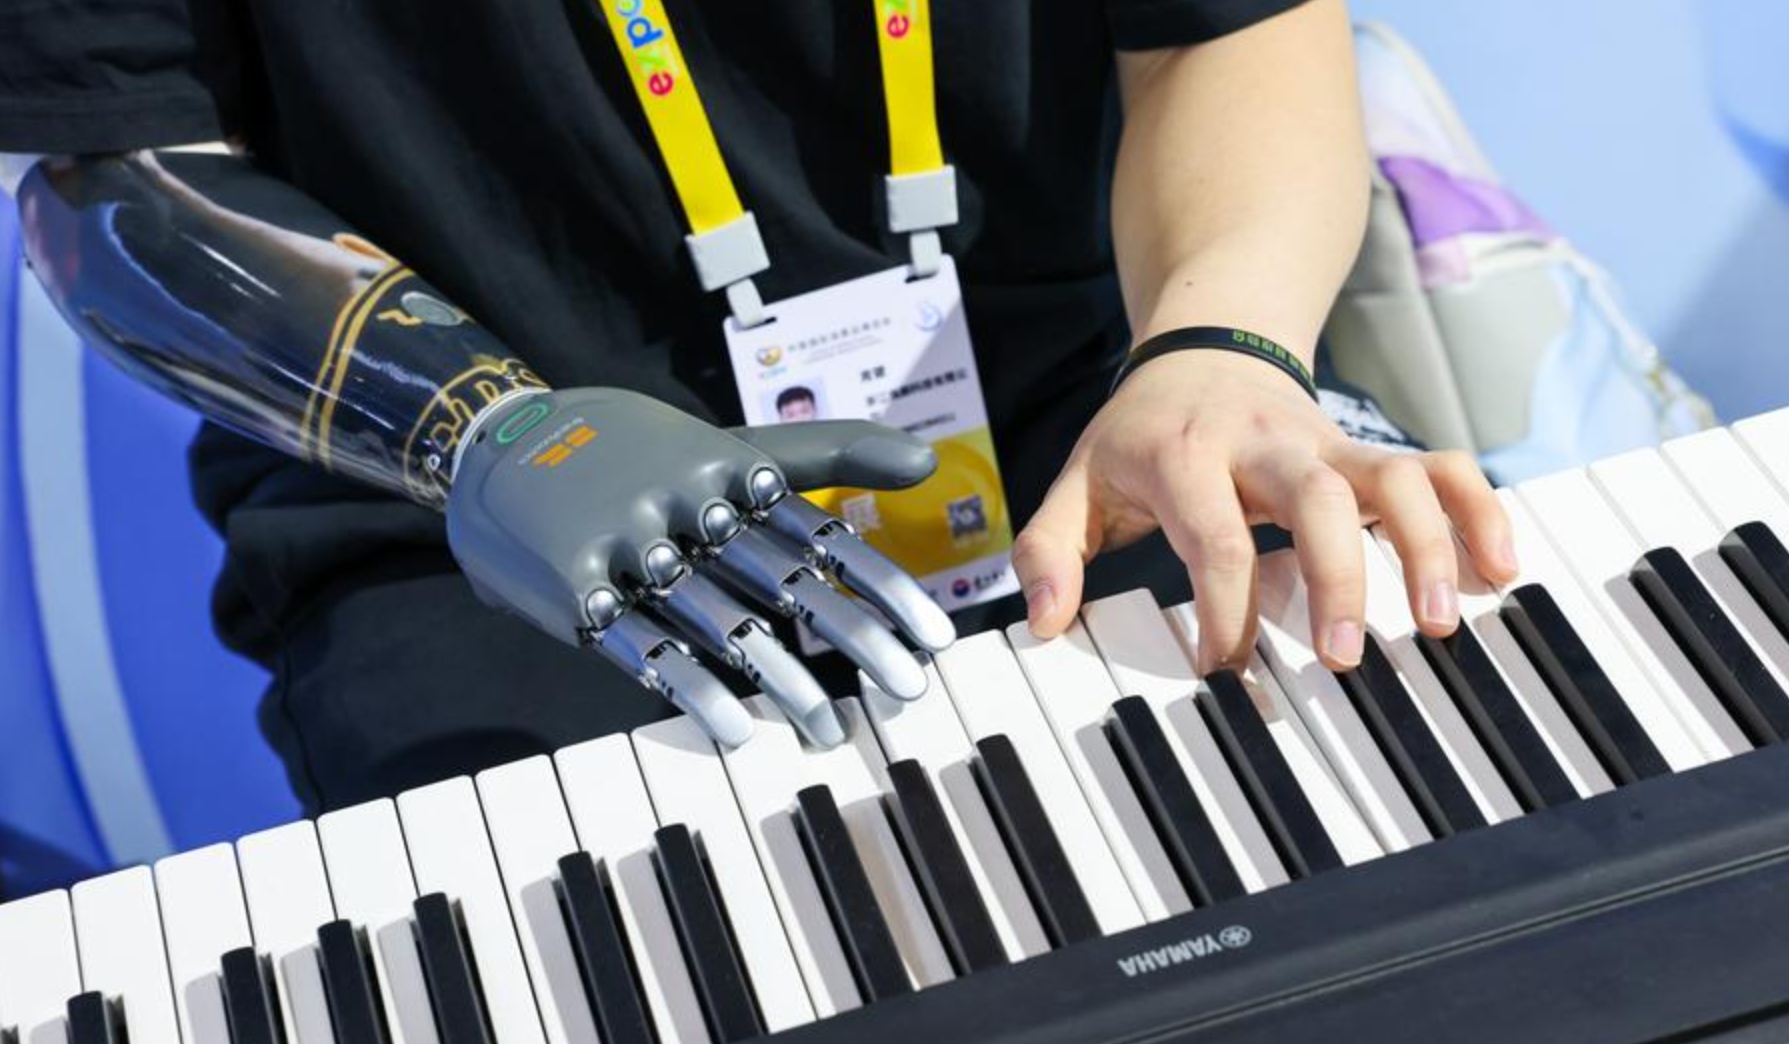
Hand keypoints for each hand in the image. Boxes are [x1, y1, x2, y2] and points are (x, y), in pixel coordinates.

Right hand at [446, 387, 955, 747]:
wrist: (496, 445)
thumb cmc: (637, 452)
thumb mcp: (729, 439)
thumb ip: (831, 449)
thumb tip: (930, 461)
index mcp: (727, 466)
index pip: (820, 532)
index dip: (882, 585)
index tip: (934, 634)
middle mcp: (685, 504)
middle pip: (784, 580)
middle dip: (853, 638)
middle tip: (908, 690)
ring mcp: (628, 546)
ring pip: (721, 622)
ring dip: (783, 682)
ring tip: (831, 729)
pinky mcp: (576, 590)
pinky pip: (644, 648)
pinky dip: (693, 689)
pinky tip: (738, 730)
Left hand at [1012, 351, 1517, 672]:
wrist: (1204, 346)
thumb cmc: (1141, 432)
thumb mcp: (1078, 479)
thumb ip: (1048, 549)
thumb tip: (1043, 624)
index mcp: (1187, 453)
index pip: (1214, 532)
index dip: (1223, 603)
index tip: (1222, 665)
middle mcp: (1266, 443)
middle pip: (1318, 496)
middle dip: (1336, 576)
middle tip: (1340, 657)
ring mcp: (1327, 444)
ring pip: (1394, 476)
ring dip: (1425, 546)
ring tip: (1440, 621)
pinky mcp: (1368, 451)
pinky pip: (1438, 467)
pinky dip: (1475, 510)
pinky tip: (1498, 567)